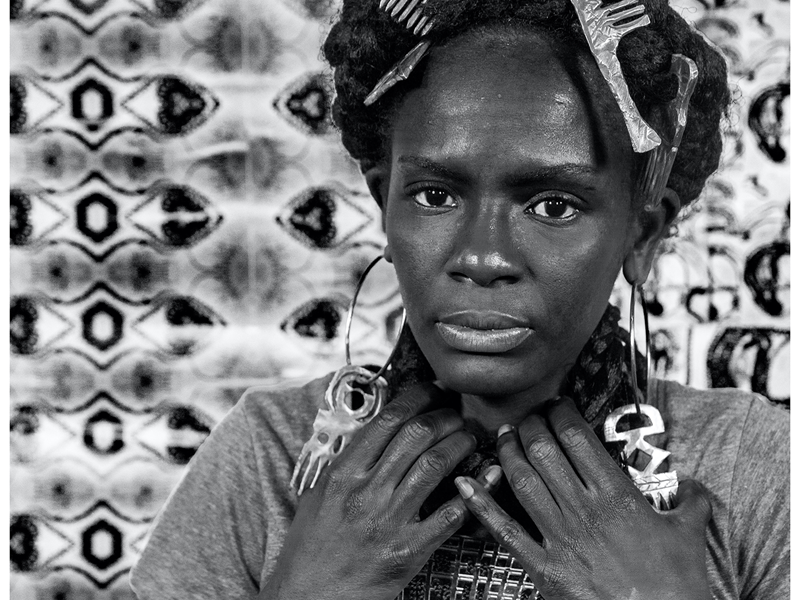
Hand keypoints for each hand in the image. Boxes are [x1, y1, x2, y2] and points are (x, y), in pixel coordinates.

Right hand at [261, 383, 501, 599]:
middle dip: (445, 417)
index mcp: (342, 473)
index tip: (434, 390)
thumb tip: (379, 430)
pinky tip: (486, 477)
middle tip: (457, 414)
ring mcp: (389, 520)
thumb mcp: (318, 494)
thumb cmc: (312, 546)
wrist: (309, 597)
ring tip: (469, 437)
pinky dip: (473, 491)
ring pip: (436, 464)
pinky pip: (450, 513)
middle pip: (417, 435)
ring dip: (460, 443)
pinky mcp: (409, 550)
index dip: (418, 398)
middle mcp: (365, 491)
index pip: (388, 420)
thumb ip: (348, 462)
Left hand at [454, 396, 711, 599]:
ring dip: (507, 452)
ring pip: (521, 480)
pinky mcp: (542, 565)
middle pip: (543, 450)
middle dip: (530, 426)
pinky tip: (464, 483)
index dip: (561, 413)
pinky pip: (504, 530)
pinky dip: (480, 504)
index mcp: (615, 494)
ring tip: (502, 435)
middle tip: (527, 417)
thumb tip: (694, 485)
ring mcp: (559, 537)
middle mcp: (582, 508)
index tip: (557, 405)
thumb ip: (692, 502)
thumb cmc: (677, 584)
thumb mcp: (689, 534)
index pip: (576, 437)